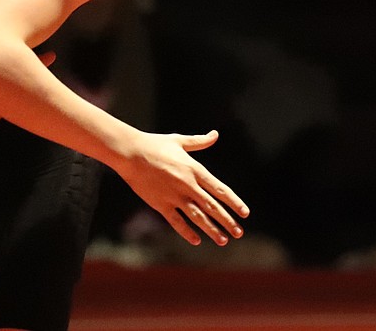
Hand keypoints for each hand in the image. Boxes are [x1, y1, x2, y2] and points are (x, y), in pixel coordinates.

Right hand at [113, 129, 249, 245]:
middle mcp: (188, 185)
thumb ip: (200, 141)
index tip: (245, 213)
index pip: (220, 190)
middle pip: (212, 207)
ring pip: (197, 217)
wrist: (131, 153)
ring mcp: (174, 196)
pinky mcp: (161, 204)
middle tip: (239, 233)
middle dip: (227, 221)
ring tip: (223, 241)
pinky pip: (176, 222)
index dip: (234, 203)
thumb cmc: (155, 144)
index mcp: (195, 169)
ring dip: (212, 230)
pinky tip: (197, 240)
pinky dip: (187, 232)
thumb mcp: (180, 141)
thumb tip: (215, 134)